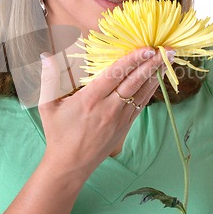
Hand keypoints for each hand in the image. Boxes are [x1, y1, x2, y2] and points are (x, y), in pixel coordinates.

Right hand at [38, 47, 169, 179]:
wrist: (70, 165)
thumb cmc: (57, 133)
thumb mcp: (47, 105)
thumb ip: (49, 78)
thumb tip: (45, 55)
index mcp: (90, 99)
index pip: (115, 74)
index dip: (132, 60)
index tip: (146, 48)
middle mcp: (108, 107)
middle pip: (134, 81)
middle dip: (151, 64)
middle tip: (165, 49)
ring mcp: (120, 118)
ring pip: (141, 92)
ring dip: (155, 75)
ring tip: (167, 60)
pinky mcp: (125, 126)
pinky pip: (141, 104)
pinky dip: (150, 90)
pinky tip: (157, 79)